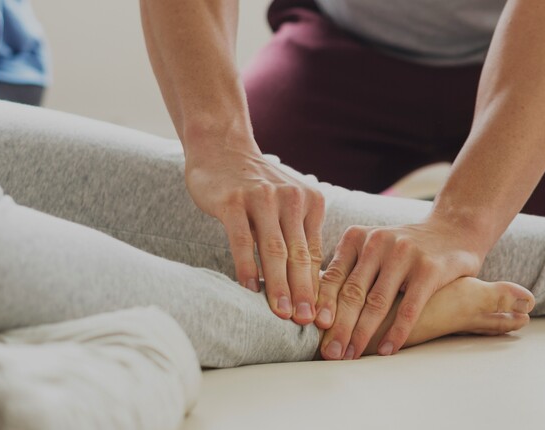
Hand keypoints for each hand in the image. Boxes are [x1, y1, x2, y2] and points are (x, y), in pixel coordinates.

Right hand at [184, 144, 324, 324]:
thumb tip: (308, 283)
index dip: (317, 288)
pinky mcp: (234, 200)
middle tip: (307, 322)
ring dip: (279, 284)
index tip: (322, 316)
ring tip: (281, 313)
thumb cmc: (255, 186)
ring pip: (275, 249)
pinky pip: (243, 239)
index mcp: (311, 203)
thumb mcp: (286, 204)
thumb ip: (297, 234)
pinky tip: (250, 288)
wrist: (221, 147)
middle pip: (299, 254)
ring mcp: (262, 198)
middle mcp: (292, 199)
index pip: (314, 254)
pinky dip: (248, 265)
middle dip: (304, 292)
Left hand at [315, 220, 485, 359]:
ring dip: (363, 334)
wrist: (454, 230)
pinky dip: (396, 332)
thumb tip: (313, 309)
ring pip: (378, 303)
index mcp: (357, 237)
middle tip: (330, 354)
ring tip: (352, 355)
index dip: (322, 306)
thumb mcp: (373, 248)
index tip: (313, 331)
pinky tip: (387, 350)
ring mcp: (405, 254)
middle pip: (353, 292)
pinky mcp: (429, 269)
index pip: (333, 277)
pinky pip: (408, 308)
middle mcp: (378, 242)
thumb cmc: (405, 249)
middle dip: (339, 327)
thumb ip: (349, 269)